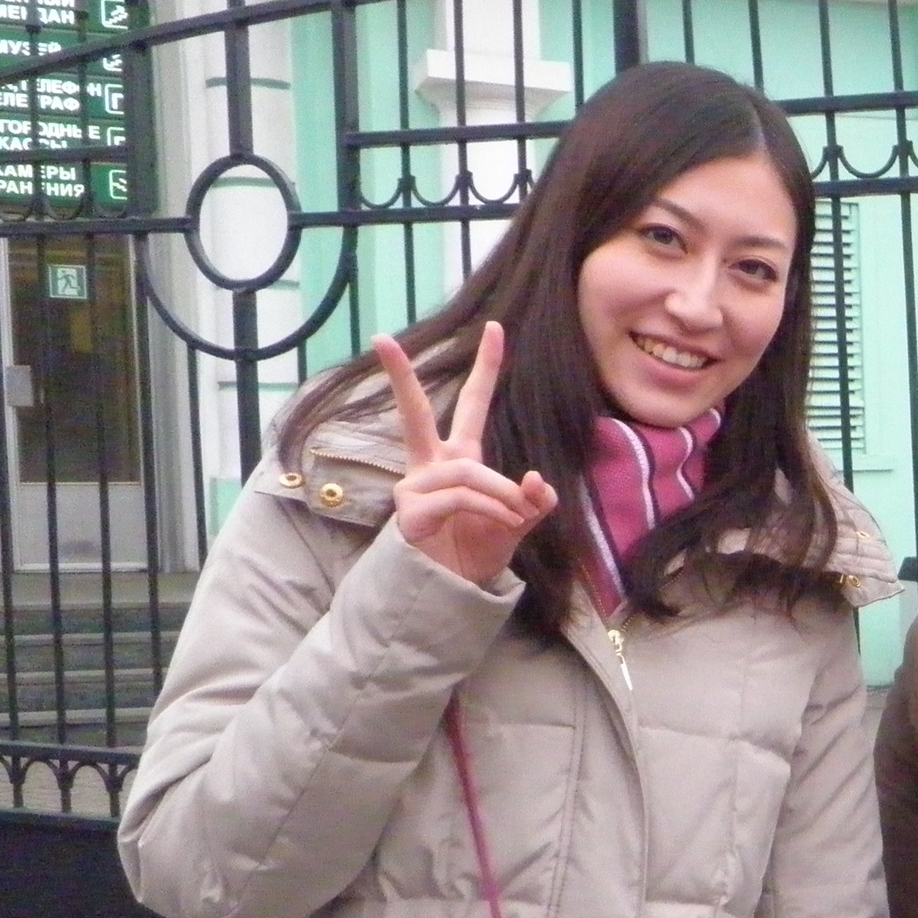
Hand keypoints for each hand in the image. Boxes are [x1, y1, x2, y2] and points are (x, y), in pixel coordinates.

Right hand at [382, 322, 558, 586]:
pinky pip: (459, 498)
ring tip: (516, 518)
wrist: (455, 589)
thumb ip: (534, 500)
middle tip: (381, 339)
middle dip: (398, 376)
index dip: (486, 368)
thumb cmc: (480, 548)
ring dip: (501, 496)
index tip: (496, 328)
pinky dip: (490, 510)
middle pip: (415, 412)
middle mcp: (431, 465)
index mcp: (458, 457)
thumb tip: (535, 480)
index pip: (471, 404)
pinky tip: (504, 525)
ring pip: (467, 472)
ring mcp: (414, 486)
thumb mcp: (519, 521)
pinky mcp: (409, 511)